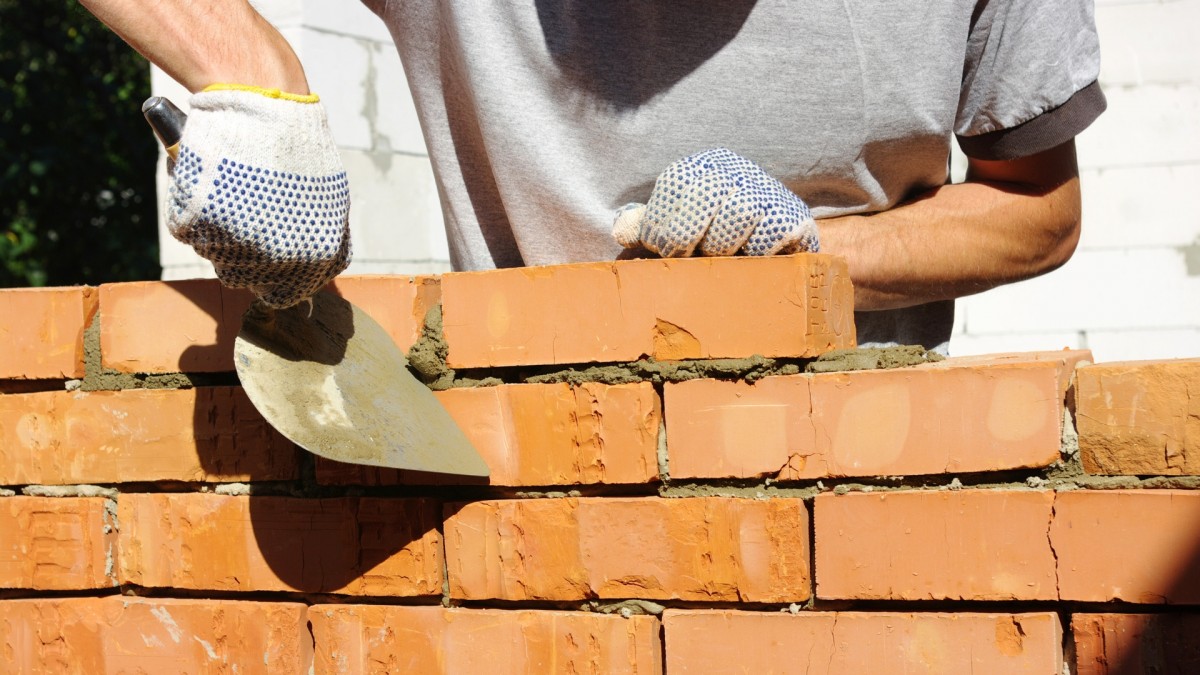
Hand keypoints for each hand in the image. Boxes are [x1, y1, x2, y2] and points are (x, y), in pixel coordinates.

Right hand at [168, 86, 350, 307]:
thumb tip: (311, 276)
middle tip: (243, 216)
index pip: (287, 294)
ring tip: (232, 191)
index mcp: (316, 255)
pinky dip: (195, 211)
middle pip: (246, 279)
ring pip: (215, 256)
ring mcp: (238, 241)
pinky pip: (190, 232)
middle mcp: (278, 257)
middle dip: (242, 255)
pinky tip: (213, 183)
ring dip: (217, 232)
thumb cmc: (297, 147)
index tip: (264, 263)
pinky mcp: (200, 223)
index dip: (273, 280)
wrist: (261, 99)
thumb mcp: (328, 197)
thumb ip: (320, 239)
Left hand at [612, 148, 818, 256]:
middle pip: (708, 193)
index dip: (661, 220)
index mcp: (700, 168)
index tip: (660, 248)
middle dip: (688, 235)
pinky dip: (755, 253)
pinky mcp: (793, 215)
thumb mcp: (674, 227)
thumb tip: (623, 230)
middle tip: (685, 259)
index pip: (676, 181)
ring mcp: (767, 191)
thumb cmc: (709, 238)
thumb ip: (647, 227)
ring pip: (741, 212)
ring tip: (718, 260)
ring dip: (723, 245)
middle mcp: (735, 171)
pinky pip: (772, 233)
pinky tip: (747, 261)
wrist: (768, 237)